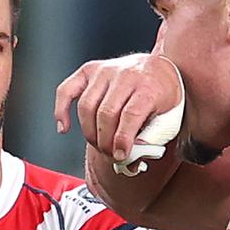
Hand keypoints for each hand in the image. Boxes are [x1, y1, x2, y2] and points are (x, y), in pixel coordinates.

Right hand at [54, 53, 182, 161]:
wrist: (161, 68)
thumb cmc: (164, 97)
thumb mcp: (168, 120)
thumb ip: (150, 141)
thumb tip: (130, 161)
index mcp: (149, 86)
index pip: (131, 115)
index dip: (122, 140)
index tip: (120, 156)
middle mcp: (125, 74)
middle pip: (106, 113)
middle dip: (105, 141)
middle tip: (110, 155)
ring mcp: (105, 71)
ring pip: (86, 106)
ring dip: (89, 132)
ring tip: (99, 145)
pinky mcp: (89, 70)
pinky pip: (67, 90)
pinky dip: (61, 110)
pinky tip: (64, 127)